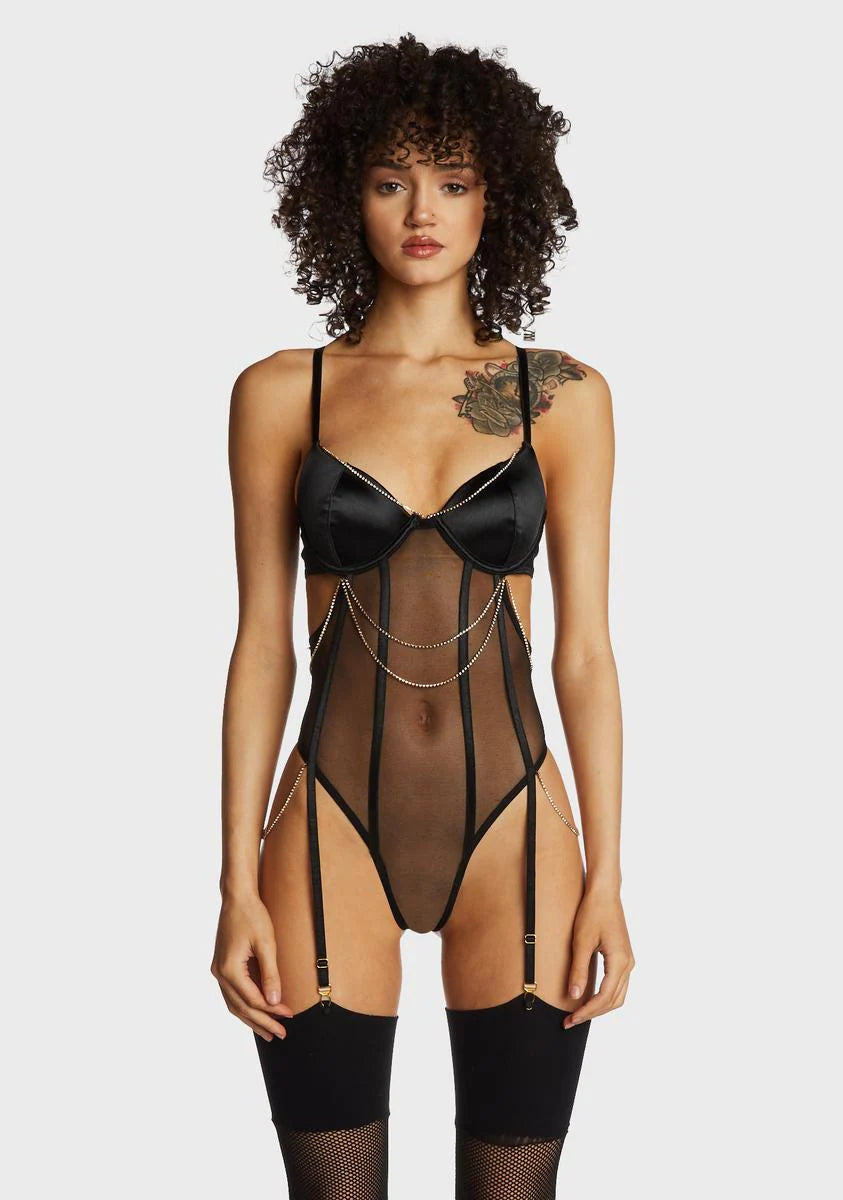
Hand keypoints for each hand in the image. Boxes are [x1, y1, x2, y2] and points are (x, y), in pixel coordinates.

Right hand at [210, 892, 293, 1040]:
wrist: (237, 897)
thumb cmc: (253, 916)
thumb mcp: (266, 944)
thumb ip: (271, 974)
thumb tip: (275, 1002)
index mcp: (229, 969)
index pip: (253, 999)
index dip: (272, 1011)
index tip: (290, 1016)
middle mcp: (219, 973)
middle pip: (241, 1007)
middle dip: (262, 1022)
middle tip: (281, 1035)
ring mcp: (218, 971)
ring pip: (234, 1004)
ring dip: (251, 1019)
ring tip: (268, 1032)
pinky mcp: (221, 966)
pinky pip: (232, 994)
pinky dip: (244, 1006)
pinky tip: (255, 1012)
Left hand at [562, 882, 634, 1029]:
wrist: (604, 893)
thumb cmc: (592, 912)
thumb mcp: (581, 941)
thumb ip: (579, 970)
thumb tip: (575, 996)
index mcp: (620, 961)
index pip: (604, 997)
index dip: (587, 1012)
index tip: (570, 1020)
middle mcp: (628, 964)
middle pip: (614, 1001)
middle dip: (593, 1013)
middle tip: (570, 1021)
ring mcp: (628, 961)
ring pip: (618, 995)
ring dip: (599, 1007)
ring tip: (578, 1013)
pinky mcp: (623, 958)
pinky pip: (617, 985)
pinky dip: (604, 996)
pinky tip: (589, 997)